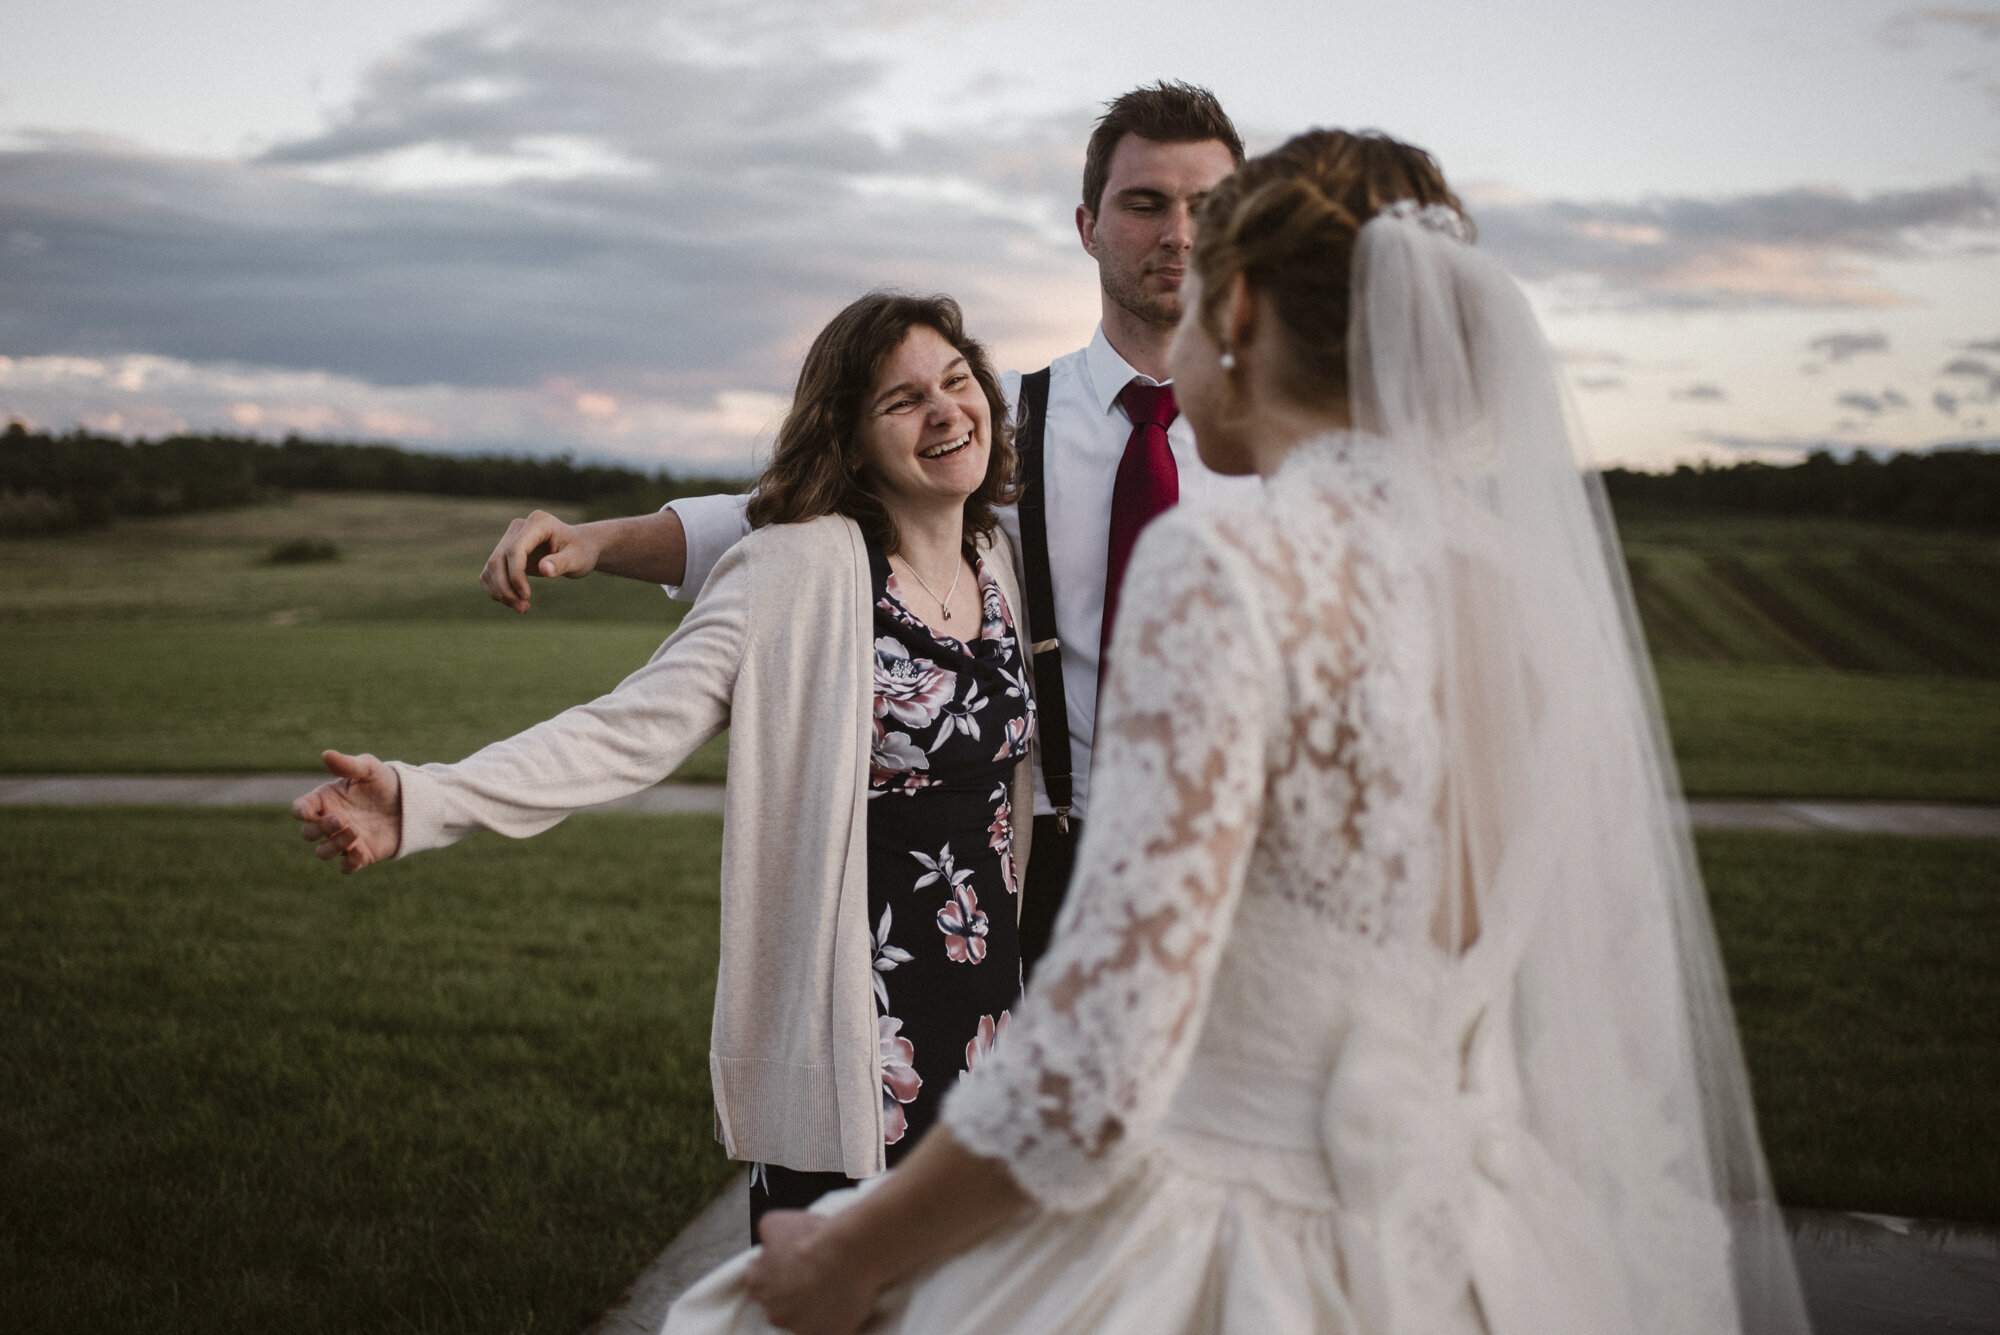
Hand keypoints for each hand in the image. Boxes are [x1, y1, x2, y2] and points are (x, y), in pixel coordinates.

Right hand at [292, 751, 402, 872]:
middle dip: (320, 828)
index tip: (308, 811)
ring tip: (355, 832)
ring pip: (323, 852)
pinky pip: (346, 867)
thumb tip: (326, 754)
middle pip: (308, 833)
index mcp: (325, 800)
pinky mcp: (360, 855)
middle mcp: (330, 822)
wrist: (411, 802)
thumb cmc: (384, 782)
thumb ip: (347, 765)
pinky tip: (361, 852)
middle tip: (341, 820)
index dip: (300, 811)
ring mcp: (343, 840)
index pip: (301, 808)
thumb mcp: (368, 768)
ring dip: (334, 845)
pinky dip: (349, 863)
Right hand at [480, 509, 602, 612]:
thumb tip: (544, 569)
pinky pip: (490, 572)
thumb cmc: (581, 552)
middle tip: (524, 609)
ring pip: (491, 567)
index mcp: (537, 522)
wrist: (579, 547)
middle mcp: (518, 527)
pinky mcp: (504, 552)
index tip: (526, 597)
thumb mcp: (577, 559)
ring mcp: (509, 538)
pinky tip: (514, 602)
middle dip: (506, 588)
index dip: (516, 575)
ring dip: (501, 592)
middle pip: (498, 560)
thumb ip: (561, 563)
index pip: (515, 550)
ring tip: (522, 608)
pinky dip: (497, 589)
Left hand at [744, 1211, 881, 1334]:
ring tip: (830, 1287)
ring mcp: (801, 1328)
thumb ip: (765, 1236)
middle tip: (810, 1275)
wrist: (849, 1255)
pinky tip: (842, 1301)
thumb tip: (767, 1241)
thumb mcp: (775, 1221)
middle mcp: (775, 1312)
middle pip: (778, 1304)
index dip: (774, 1271)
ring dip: (812, 1308)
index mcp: (760, 1285)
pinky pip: (828, 1330)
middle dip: (791, 1293)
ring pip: (802, 1320)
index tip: (788, 1264)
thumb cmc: (813, 1238)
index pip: (757, 1282)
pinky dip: (833, 1319)